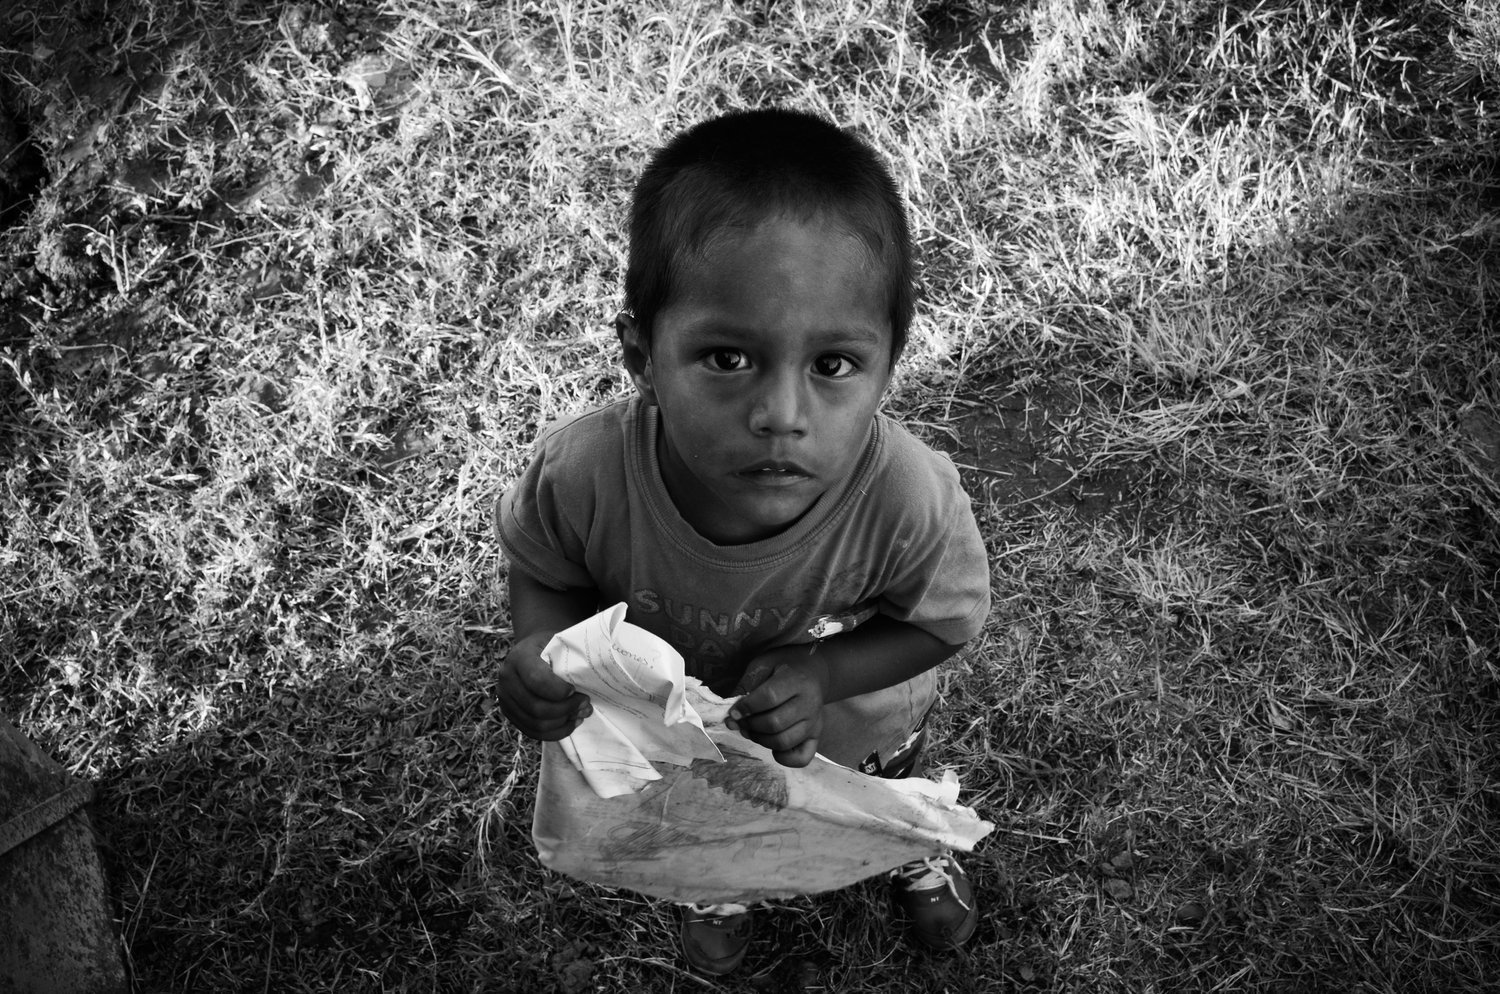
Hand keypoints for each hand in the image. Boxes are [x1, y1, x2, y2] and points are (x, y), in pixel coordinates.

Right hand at [494, 631, 591, 740]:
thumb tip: (589, 682)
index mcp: (518, 657)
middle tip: (585, 703)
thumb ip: (568, 660)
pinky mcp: (510, 714)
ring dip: (563, 723)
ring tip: (581, 713)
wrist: (533, 650)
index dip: (559, 690)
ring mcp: (505, 699)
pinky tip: (571, 722)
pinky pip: (533, 732)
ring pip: (536, 724)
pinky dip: (555, 732)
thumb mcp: (558, 643)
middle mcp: (506, 679)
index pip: (537, 680)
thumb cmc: (551, 646)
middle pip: (537, 708)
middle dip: (566, 709)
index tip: (575, 689)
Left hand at [726, 647, 830, 767]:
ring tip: (751, 730)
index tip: (733, 712)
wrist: (814, 670)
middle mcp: (810, 703)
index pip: (770, 698)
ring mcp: (815, 722)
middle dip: (750, 725)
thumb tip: (730, 715)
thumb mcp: (763, 665)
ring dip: (760, 740)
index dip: (746, 707)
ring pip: (784, 741)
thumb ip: (746, 686)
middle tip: (740, 721)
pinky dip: (783, 758)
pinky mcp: (816, 735)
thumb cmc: (784, 665)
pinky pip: (801, 758)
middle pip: (775, 723)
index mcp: (797, 680)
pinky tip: (772, 745)